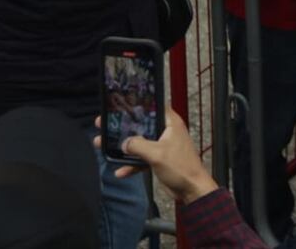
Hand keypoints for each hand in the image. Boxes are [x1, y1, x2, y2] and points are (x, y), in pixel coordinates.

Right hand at [93, 111, 217, 204]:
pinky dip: (131, 164)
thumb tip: (125, 143)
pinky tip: (120, 171)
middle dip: (123, 127)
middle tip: (106, 125)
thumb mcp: (157, 154)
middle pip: (141, 125)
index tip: (121, 106)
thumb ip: (138, 145)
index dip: (137, 105)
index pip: (153, 107)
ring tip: (103, 145)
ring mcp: (162, 146)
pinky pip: (141, 158)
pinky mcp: (159, 159)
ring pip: (139, 142)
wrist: (191, 190)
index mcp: (170, 124)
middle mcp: (166, 132)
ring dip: (123, 147)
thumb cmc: (183, 169)